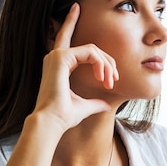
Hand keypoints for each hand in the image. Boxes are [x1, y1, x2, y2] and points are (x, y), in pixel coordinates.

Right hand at [33, 2, 118, 130]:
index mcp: (59, 66)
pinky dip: (100, 64)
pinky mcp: (62, 57)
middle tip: (115, 79)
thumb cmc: (63, 116)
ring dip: (106, 65)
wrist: (52, 123)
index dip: (88, 43)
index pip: (73, 42)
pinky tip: (101, 78)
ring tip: (109, 82)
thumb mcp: (83, 107)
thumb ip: (95, 102)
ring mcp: (57, 55)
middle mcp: (56, 57)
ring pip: (92, 49)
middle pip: (90, 48)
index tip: (106, 68)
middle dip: (107, 61)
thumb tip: (107, 105)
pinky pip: (90, 52)